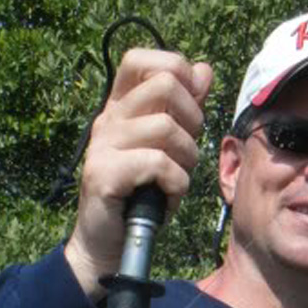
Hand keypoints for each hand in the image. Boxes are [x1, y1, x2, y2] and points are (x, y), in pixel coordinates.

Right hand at [64, 48, 212, 297]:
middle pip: (165, 85)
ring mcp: (103, 146)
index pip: (144, 61)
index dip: (176, 72)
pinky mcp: (104, 174)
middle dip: (192, 120)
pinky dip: (176, 185)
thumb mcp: (167, 149)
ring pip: (167, 127)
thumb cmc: (139, 199)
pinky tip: (168, 200)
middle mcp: (108, 120)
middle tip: (185, 153)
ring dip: (186, 160)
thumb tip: (203, 71)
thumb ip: (184, 109)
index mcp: (120, 108)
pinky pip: (158, 164)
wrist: (106, 247)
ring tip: (175, 182)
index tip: (187, 109)